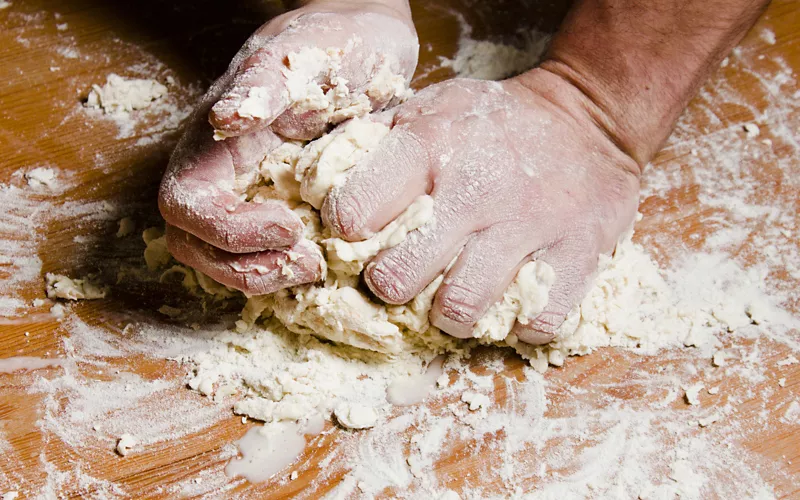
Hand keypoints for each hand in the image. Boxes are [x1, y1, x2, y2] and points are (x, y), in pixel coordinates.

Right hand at [158, 0, 417, 294]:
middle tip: (308, 265)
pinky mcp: (280, 210)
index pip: (187, 205)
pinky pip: (266, 255)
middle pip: (196, 245)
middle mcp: (222, 177)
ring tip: (318, 268)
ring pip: (225, 260)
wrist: (361, 44)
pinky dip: (288, 271)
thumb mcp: (301, 57)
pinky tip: (330, 267)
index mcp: (213, 143)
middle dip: (244, 268)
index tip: (290, 228)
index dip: (228, 231)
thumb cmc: (328, 46)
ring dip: (265, 277)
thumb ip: (262, 86)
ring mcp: (248, 197)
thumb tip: (224, 119)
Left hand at [322, 69, 640, 343]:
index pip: (352, 214)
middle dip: (391, 285)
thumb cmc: (491, 123)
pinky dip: (517, 324)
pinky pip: (535, 322)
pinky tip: (509, 299)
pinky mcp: (578, 254)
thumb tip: (314, 188)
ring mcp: (530, 226)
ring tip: (453, 293)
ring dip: (448, 314)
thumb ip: (371, 146)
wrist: (587, 117)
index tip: (360, 233)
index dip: (346, 232)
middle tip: (405, 274)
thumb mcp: (427, 110)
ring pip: (460, 311)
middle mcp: (475, 189)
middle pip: (396, 280)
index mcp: (428, 146)